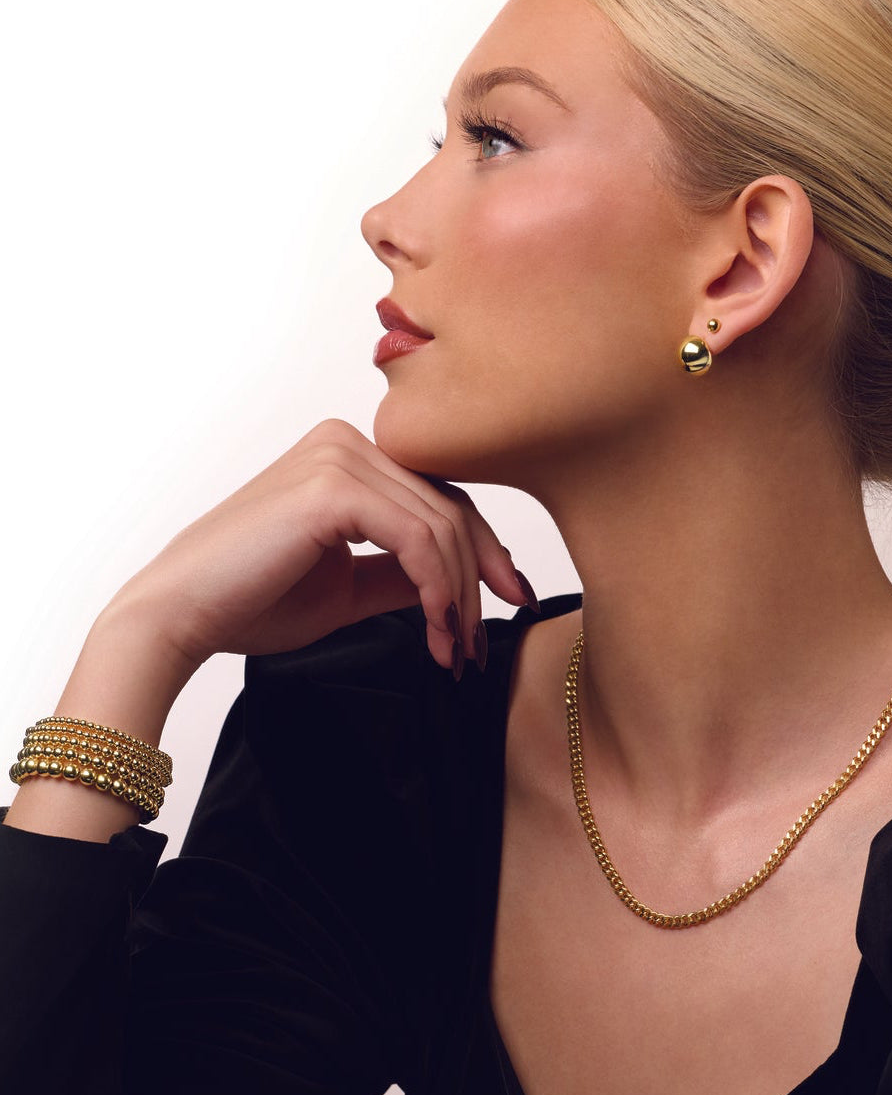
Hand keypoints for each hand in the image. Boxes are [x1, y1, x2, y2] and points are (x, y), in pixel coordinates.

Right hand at [105, 418, 531, 671]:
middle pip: (452, 508)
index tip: (508, 603)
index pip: (442, 497)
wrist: (180, 617)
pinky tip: (437, 631)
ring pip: (442, 527)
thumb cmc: (252, 602)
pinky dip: (438, 588)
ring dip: (459, 598)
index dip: (483, 554)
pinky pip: (417, 539)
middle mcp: (347, 442)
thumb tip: (464, 583)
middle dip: (480, 581)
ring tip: (454, 652)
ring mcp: (339, 457)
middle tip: (479, 645)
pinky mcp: (332, 488)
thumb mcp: (350, 586)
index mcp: (350, 455)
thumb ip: (405, 573)